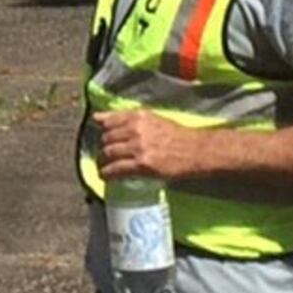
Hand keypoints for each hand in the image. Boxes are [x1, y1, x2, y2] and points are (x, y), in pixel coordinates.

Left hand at [93, 109, 216, 184]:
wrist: (195, 150)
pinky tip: (106, 176)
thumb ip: (127, 118)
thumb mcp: (152, 119)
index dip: (103, 131)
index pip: (108, 121)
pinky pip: (116, 169)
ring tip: (105, 166)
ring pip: (109, 153)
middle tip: (105, 155)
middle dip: (104, 147)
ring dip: (104, 161)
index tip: (102, 137)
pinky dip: (108, 174)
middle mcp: (135, 129)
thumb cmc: (177, 135)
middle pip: (106, 138)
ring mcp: (138, 147)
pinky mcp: (141, 164)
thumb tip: (98, 118)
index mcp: (138, 116)